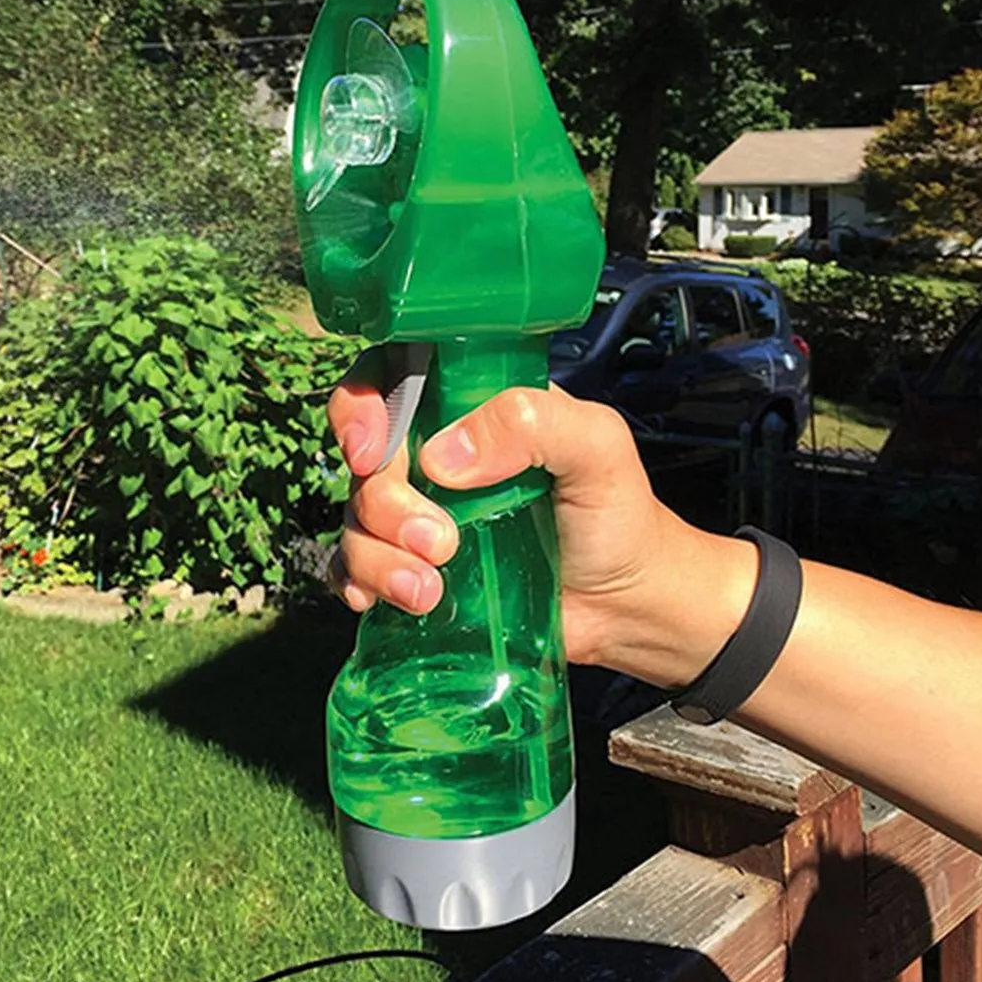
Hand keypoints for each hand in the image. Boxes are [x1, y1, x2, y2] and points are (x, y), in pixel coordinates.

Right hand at [325, 351, 757, 688]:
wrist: (627, 605)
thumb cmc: (618, 513)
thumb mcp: (596, 446)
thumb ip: (532, 423)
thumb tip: (441, 458)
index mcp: (468, 406)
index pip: (388, 377)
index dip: (360, 407)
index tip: (371, 453)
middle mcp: (434, 452)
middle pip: (365, 459)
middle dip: (386, 504)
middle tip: (442, 543)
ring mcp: (419, 513)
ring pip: (356, 518)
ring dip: (379, 557)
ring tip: (430, 592)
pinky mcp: (413, 568)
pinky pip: (353, 568)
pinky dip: (357, 583)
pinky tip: (383, 602)